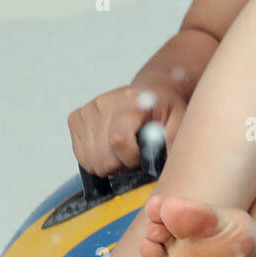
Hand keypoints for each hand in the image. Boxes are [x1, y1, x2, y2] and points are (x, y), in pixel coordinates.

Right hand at [68, 82, 186, 176]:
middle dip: (121, 166)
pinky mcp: (76, 118)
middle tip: (134, 155)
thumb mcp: (179, 121)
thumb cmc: (164, 109)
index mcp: (131, 101)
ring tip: (123, 151)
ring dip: (108, 164)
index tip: (142, 156)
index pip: (119, 140)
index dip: (131, 158)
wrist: (150, 91)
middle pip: (102, 156)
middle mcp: (105, 102)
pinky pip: (80, 155)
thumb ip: (172, 142)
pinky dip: (95, 160)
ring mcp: (88, 109)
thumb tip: (159, 162)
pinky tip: (109, 149)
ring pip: (90, 160)